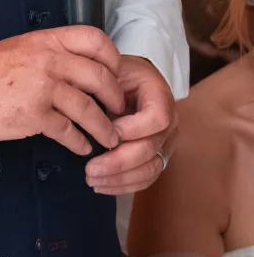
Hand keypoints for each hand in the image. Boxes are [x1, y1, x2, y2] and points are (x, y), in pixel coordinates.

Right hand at [0, 26, 124, 154]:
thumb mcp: (22, 47)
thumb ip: (51, 51)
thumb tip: (78, 62)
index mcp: (48, 41)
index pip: (94, 39)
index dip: (112, 58)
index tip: (117, 72)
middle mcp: (49, 60)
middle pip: (99, 77)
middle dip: (115, 97)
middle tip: (118, 109)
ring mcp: (43, 88)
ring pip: (89, 108)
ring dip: (104, 128)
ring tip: (109, 138)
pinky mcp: (36, 115)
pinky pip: (68, 131)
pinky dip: (79, 142)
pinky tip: (83, 147)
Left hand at [85, 55, 176, 194]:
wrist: (137, 80)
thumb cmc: (122, 74)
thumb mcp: (113, 71)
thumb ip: (104, 89)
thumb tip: (86, 113)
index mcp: (160, 96)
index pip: (157, 118)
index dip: (132, 129)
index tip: (107, 132)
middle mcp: (170, 123)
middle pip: (151, 148)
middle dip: (118, 162)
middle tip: (90, 169)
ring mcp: (166, 143)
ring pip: (150, 169)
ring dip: (120, 179)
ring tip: (93, 180)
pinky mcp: (158, 157)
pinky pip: (147, 177)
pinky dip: (125, 185)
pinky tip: (103, 185)